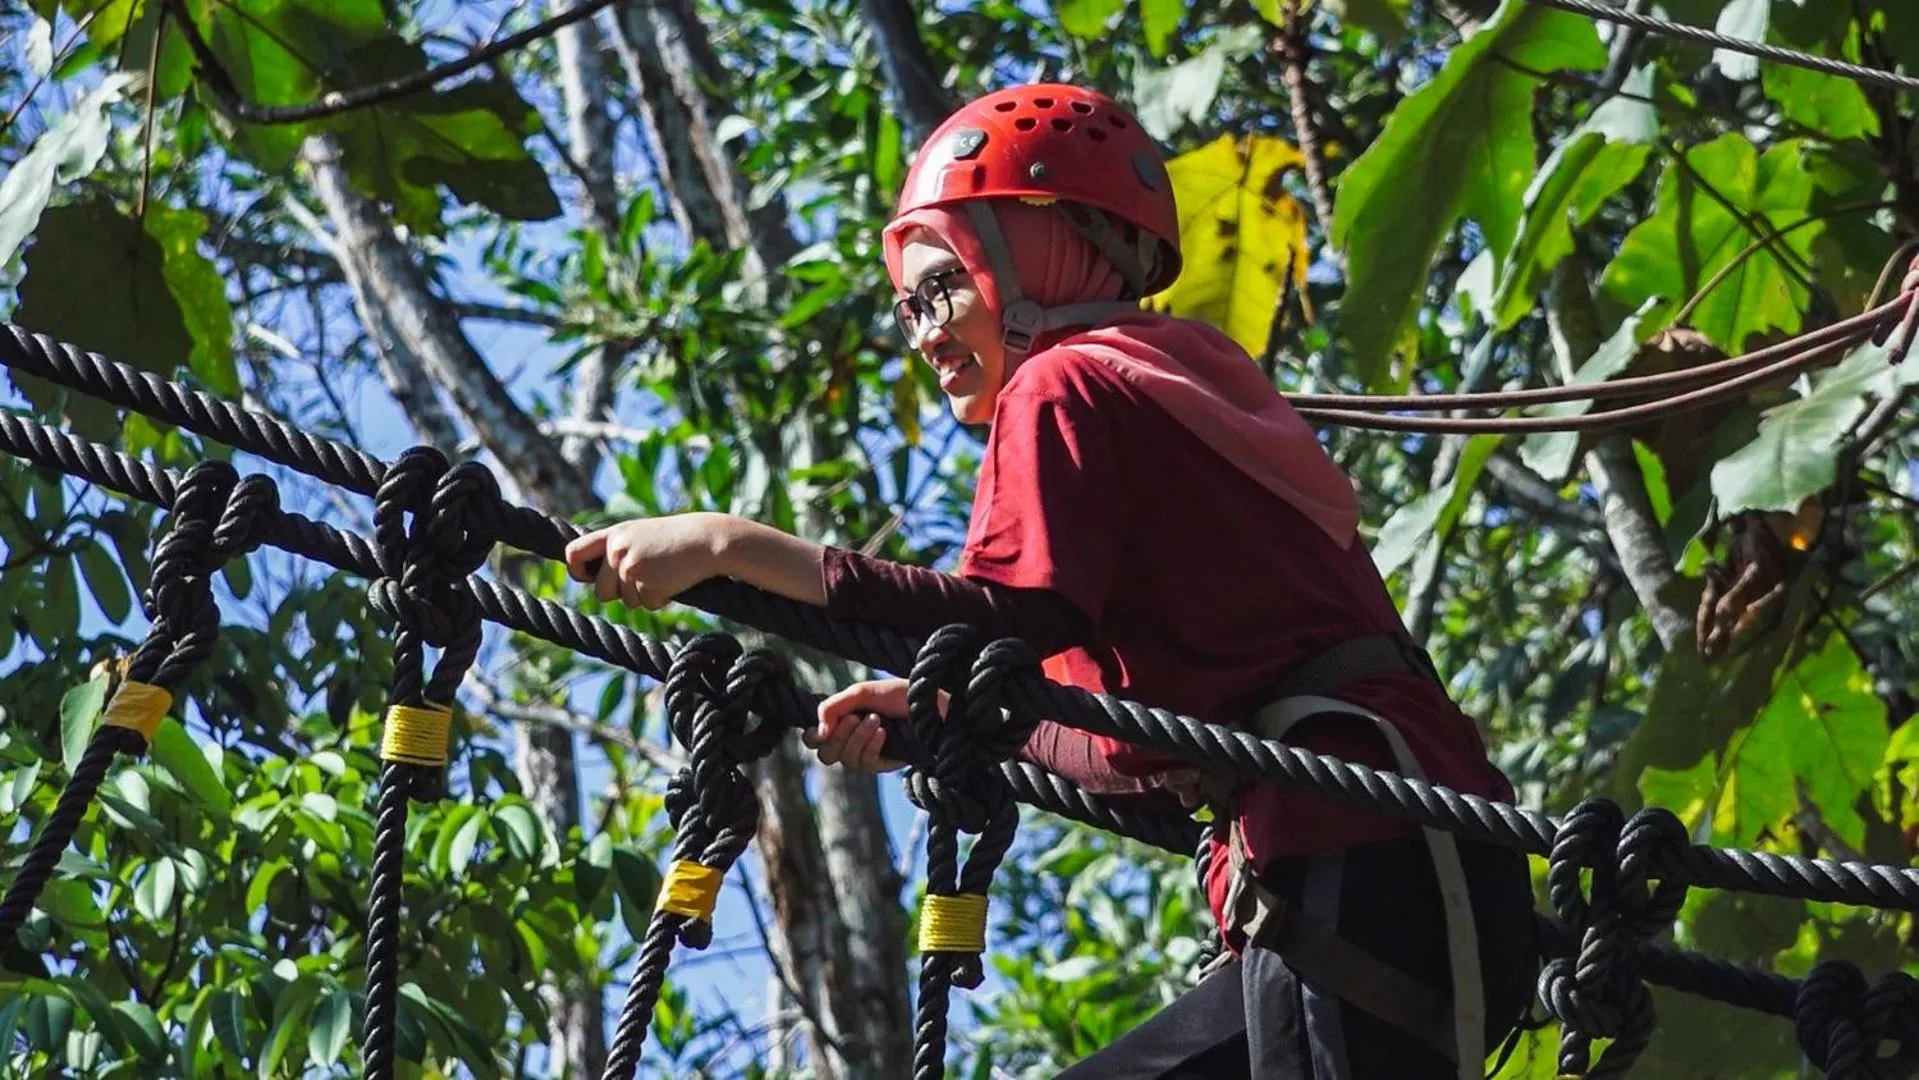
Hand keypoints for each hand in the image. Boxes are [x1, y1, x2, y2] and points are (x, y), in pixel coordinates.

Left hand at [563, 513, 734, 609]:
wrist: (709, 539)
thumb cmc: (677, 539)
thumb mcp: (642, 535)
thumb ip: (618, 550)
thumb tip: (596, 580)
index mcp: (614, 534)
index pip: (573, 553)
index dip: (576, 571)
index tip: (587, 578)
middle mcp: (617, 550)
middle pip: (601, 591)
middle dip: (618, 594)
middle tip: (642, 581)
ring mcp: (631, 569)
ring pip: (627, 601)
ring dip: (644, 595)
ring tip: (665, 573)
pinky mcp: (648, 586)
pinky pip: (648, 605)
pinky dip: (662, 599)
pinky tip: (675, 580)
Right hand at [803, 678, 936, 771]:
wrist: (929, 704)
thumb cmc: (899, 695)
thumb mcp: (862, 693)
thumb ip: (834, 707)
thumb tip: (819, 732)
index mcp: (842, 722)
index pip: (814, 739)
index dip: (813, 736)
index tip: (824, 727)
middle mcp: (851, 741)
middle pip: (826, 754)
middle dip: (837, 736)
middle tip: (854, 717)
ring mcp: (867, 754)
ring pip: (845, 759)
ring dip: (857, 737)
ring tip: (875, 719)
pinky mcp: (884, 764)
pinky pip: (866, 763)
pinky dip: (870, 745)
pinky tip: (883, 732)